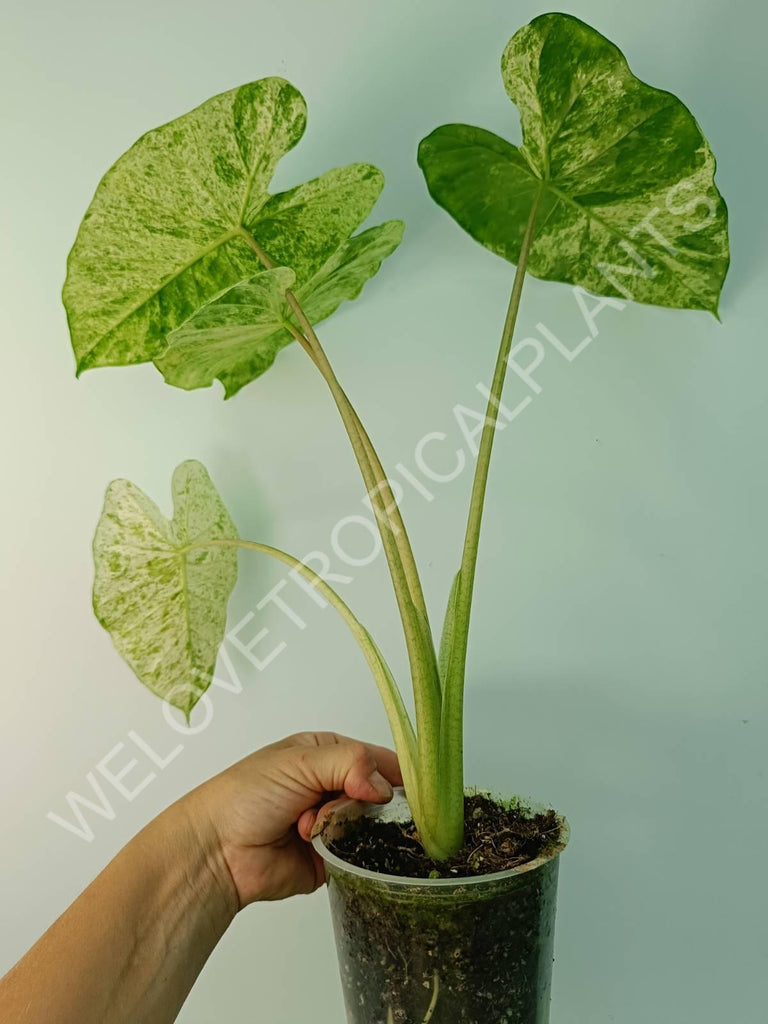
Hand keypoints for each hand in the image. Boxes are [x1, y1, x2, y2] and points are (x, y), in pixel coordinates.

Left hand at [177, 731, 401, 908]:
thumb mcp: (299, 762)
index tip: (406, 789)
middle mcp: (333, 787)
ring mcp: (334, 824)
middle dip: (362, 803)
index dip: (393, 773)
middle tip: (331, 807)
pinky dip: (348, 855)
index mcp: (328, 754)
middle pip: (377, 795)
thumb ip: (349, 763)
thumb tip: (383, 787)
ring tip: (310, 830)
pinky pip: (359, 858)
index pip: (376, 758)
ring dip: (346, 829)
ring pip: (370, 827)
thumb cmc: (247, 796)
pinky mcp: (332, 860)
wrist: (217, 851)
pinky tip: (323, 850)